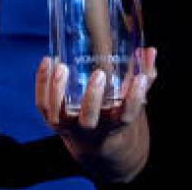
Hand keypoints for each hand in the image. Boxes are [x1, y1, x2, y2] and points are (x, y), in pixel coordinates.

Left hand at [35, 47, 155, 145]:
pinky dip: (42, 82)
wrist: (92, 141)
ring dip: (58, 89)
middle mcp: (89, 127)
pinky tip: (48, 60)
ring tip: (62, 66)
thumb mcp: (130, 99)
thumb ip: (142, 77)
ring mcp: (67, 124)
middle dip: (93, 98)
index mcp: (113, 125)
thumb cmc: (114, 112)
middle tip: (99, 74)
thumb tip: (150, 50)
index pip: (126, 115)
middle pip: (89, 117)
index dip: (133, 98)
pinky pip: (42, 103)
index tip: (139, 78)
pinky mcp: (50, 118)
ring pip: (58, 112)